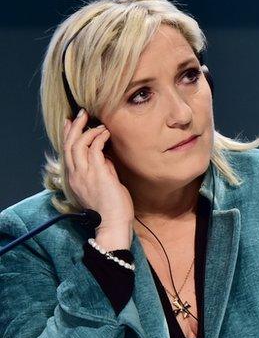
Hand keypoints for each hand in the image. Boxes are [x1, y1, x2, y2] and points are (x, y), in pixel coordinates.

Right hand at [62, 109, 133, 249]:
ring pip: (79, 145)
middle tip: (82, 114)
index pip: (66, 152)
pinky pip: (95, 149)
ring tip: (99, 122)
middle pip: (69, 145)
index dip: (67, 135)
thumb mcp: (103, 184)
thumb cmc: (112, 207)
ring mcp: (85, 174)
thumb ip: (101, 169)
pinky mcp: (98, 174)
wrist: (114, 223)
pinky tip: (106, 133)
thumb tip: (105, 155)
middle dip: (75, 127)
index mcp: (74, 179)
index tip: (70, 122)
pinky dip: (99, 138)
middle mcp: (76, 175)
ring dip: (88, 130)